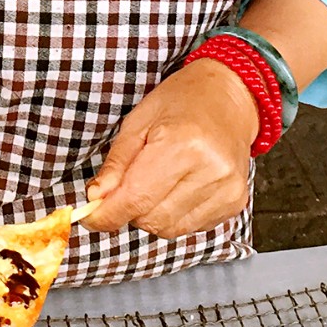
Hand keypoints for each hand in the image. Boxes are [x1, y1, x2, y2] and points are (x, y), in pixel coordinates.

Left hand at [83, 60, 258, 239]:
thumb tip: (96, 198)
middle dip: (130, 209)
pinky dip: (175, 215)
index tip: (91, 217)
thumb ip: (116, 164)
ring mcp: (226, 189)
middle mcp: (209, 171)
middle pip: (152, 219)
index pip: (136, 198)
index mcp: (182, 144)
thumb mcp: (138, 122)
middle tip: (131, 183)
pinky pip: (190, 228)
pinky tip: (180, 187)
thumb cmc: (182, 102)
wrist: (230, 97)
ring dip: (152, 213)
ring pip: (169, 229)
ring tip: (158, 181)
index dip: (108, 214)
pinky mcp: (235, 202)